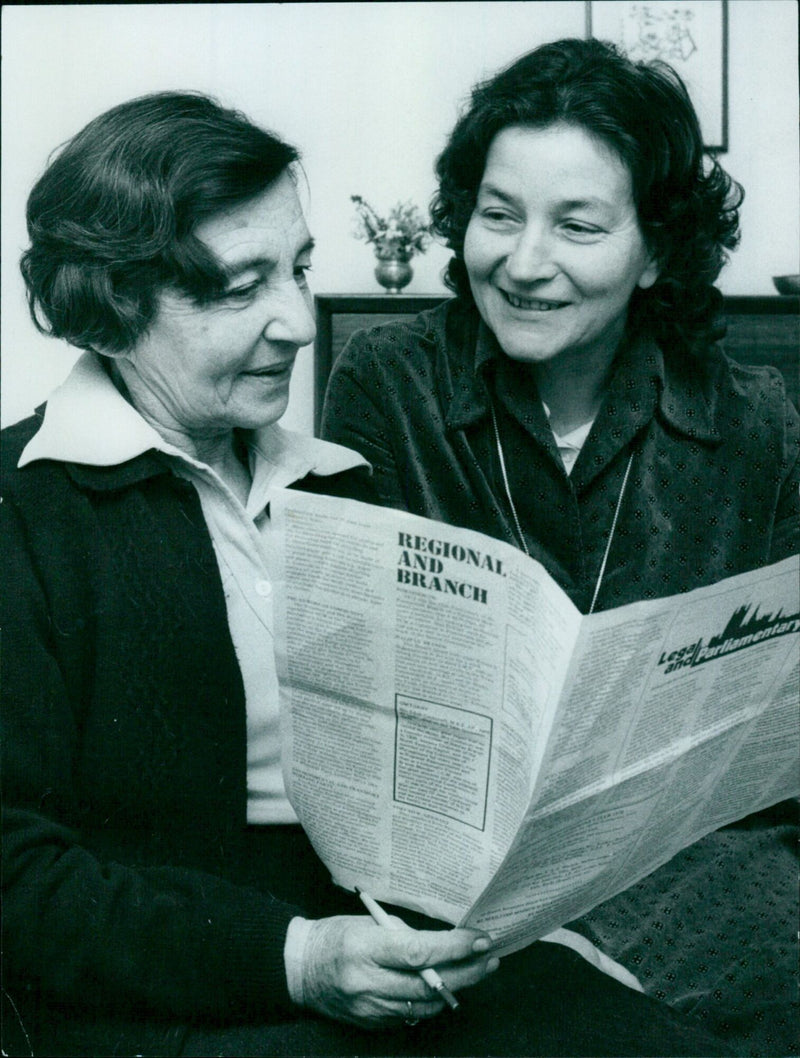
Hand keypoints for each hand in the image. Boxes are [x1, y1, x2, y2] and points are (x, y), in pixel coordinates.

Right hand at [299, 914, 498, 1028]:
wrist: (299, 969)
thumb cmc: (334, 936)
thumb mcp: (366, 922)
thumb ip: (403, 934)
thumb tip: (443, 941)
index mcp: (364, 948)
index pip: (418, 952)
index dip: (454, 948)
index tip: (479, 940)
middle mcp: (366, 982)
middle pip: (429, 984)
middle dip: (466, 972)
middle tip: (489, 960)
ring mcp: (369, 1008)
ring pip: (425, 1004)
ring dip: (455, 989)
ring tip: (475, 971)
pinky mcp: (371, 1024)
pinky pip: (411, 1014)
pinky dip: (431, 1001)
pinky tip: (445, 986)